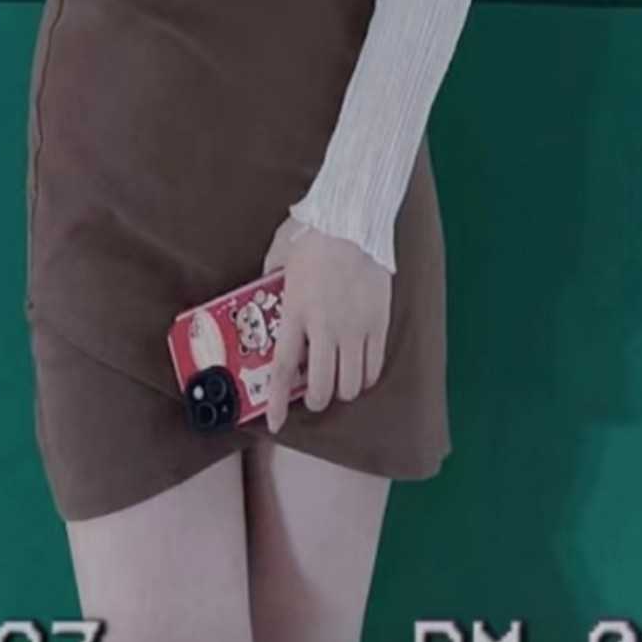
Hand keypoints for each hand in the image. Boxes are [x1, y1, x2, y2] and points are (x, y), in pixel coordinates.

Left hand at [261, 215, 391, 434]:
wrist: (353, 219)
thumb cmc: (312, 234)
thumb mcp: (278, 258)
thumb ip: (269, 282)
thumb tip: (263, 295)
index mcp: (296, 313)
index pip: (285, 370)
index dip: (278, 402)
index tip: (273, 423)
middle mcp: (326, 327)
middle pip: (323, 388)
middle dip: (316, 400)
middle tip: (313, 395)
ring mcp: (356, 328)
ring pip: (352, 385)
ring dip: (342, 390)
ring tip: (338, 380)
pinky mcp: (379, 322)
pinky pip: (374, 367)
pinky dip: (365, 377)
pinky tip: (359, 370)